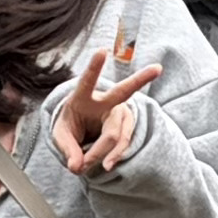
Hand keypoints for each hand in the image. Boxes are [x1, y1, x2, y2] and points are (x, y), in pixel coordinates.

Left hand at [52, 41, 166, 182]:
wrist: (81, 132)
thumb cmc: (70, 126)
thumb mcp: (60, 136)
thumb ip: (66, 149)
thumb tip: (77, 166)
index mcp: (83, 96)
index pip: (87, 81)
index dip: (94, 67)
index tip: (102, 51)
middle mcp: (105, 101)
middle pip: (123, 93)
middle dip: (141, 79)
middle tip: (157, 68)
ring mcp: (119, 113)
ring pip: (115, 134)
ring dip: (100, 153)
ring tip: (85, 166)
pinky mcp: (126, 127)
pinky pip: (122, 144)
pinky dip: (112, 156)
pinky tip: (107, 164)